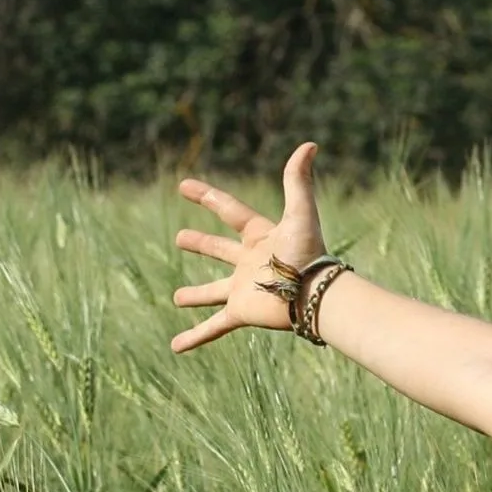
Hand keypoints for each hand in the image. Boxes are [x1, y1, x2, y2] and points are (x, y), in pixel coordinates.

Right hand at [171, 142, 325, 351]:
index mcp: (260, 237)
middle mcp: (250, 262)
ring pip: (214, 292)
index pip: (229, 211)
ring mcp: (244, 289)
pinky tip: (175, 347)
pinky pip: (214, 328)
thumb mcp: (300, 213)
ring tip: (177, 299)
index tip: (183, 186)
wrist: (315, 294)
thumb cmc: (309, 254)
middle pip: (220, 250)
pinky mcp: (242, 312)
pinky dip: (195, 337)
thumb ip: (298, 179)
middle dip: (201, 244)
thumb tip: (310, 144)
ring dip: (196, 296)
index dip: (207, 197)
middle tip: (179, 238)